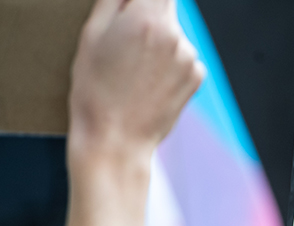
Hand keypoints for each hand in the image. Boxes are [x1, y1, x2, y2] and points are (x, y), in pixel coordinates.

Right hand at [68, 0, 203, 172]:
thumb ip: (114, 1)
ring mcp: (190, 58)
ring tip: (134, 69)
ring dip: (159, 41)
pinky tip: (149, 82)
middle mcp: (176, 35)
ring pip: (174, 34)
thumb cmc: (95, 89)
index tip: (132, 9)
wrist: (116, 140)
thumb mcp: (91, 35)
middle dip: (148, 16)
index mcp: (147, 19)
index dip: (143, 0)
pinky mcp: (197, 77)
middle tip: (125, 43)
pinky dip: (170, 63)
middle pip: (166, 7)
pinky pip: (184, 57)